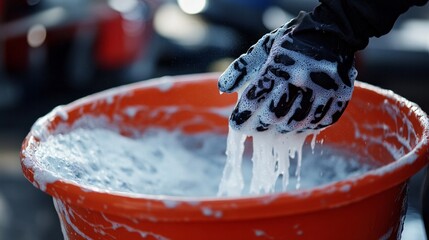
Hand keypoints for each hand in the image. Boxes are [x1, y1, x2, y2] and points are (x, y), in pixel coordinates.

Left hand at [218, 16, 356, 133]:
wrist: (332, 32)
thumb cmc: (290, 42)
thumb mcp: (263, 49)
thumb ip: (242, 68)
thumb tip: (223, 88)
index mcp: (280, 66)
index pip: (255, 100)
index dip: (242, 116)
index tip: (235, 124)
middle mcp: (302, 79)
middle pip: (274, 116)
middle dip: (258, 128)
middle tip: (250, 130)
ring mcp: (323, 90)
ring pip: (296, 123)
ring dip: (280, 131)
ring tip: (271, 130)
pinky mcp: (339, 97)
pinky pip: (318, 123)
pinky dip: (303, 129)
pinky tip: (294, 127)